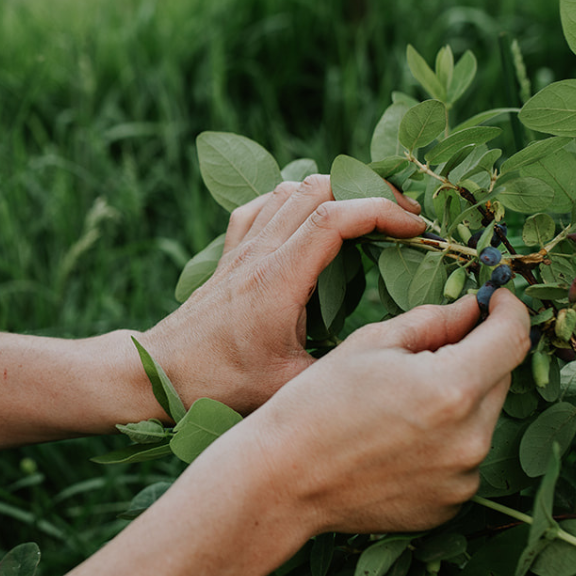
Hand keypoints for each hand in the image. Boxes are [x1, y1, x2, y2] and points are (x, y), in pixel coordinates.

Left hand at [141, 175, 424, 413]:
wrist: (157, 375)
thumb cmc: (220, 384)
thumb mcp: (288, 387)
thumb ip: (343, 369)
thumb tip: (395, 355)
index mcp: (279, 278)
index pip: (338, 218)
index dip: (383, 212)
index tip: (418, 229)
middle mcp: (261, 251)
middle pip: (320, 188)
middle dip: (369, 193)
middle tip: (404, 218)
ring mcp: (242, 247)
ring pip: (292, 189)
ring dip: (334, 192)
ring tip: (366, 216)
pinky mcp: (230, 253)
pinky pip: (263, 205)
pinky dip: (294, 200)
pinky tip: (307, 222)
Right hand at [229, 289, 530, 534]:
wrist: (283, 479)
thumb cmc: (318, 402)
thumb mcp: (372, 343)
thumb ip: (434, 321)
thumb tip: (474, 308)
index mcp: (451, 388)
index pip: (513, 338)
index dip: (510, 310)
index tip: (496, 299)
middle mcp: (470, 438)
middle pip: (500, 379)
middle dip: (476, 355)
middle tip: (429, 350)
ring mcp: (462, 478)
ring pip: (482, 419)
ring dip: (460, 400)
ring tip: (401, 403)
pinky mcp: (450, 505)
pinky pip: (464, 458)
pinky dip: (446, 440)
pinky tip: (398, 439)